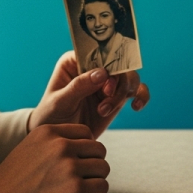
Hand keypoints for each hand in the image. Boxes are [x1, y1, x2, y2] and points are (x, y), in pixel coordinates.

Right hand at [0, 123, 108, 192]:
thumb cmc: (11, 184)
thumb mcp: (30, 148)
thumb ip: (56, 143)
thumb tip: (86, 146)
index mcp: (49, 131)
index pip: (86, 133)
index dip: (84, 151)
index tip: (73, 166)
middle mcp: (61, 144)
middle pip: (98, 150)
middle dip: (91, 167)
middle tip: (74, 182)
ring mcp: (69, 166)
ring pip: (103, 168)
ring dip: (93, 182)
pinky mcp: (75, 189)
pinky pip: (101, 188)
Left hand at [28, 51, 148, 137]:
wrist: (59, 140)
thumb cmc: (51, 117)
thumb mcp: (59, 102)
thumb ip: (78, 87)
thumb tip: (102, 73)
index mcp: (74, 62)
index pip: (95, 52)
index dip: (105, 62)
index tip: (105, 78)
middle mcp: (94, 68)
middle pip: (117, 64)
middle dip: (116, 81)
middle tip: (105, 97)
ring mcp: (107, 83)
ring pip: (128, 77)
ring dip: (121, 94)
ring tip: (104, 111)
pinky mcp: (117, 97)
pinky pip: (137, 91)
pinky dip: (141, 96)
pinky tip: (136, 106)